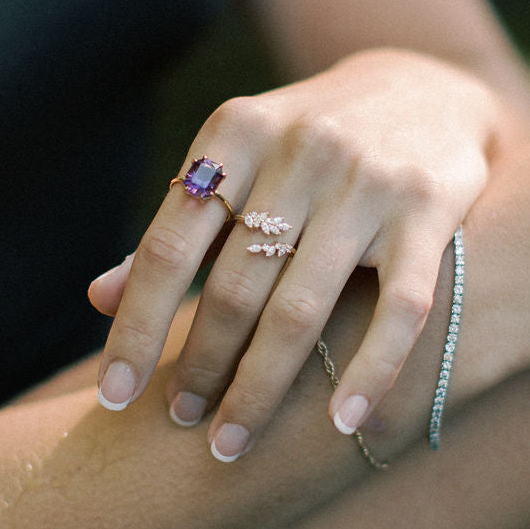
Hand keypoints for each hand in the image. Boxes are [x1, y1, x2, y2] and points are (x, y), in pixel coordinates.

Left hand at [89, 49, 504, 456]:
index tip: (114, 398)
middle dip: (200, 368)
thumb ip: (179, 229)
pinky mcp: (430, 209)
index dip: (135, 328)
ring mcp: (369, 180)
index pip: (167, 248)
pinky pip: (398, 310)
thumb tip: (99, 300)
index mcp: (237, 134)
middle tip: (183, 425)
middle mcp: (301, 150)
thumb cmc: (309, 145)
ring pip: (302, 308)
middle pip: (232, 287)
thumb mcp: (238, 162)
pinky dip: (369, 374)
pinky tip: (343, 425)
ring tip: (233, 440)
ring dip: (261, 388)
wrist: (427, 88)